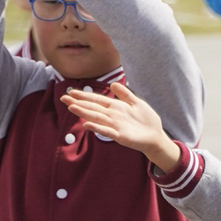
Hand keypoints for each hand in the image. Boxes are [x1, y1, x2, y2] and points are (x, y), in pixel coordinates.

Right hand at [61, 81, 180, 171]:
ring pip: (96, 118)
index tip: (71, 91)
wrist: (156, 136)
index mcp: (115, 107)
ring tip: (72, 107)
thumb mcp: (136, 102)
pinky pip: (107, 131)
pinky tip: (87, 125)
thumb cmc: (146, 120)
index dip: (84, 96)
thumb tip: (113, 83)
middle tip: (63, 98)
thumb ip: (125, 94)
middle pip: (93, 108)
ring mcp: (115, 126)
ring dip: (84, 113)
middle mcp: (112, 116)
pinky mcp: (120, 136)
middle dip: (78, 103)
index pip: (96, 100)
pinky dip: (97, 128)